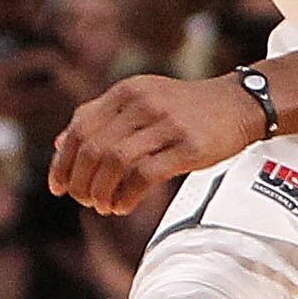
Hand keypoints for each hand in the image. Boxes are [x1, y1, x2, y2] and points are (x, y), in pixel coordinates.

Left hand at [50, 72, 266, 214]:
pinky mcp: (188, 147)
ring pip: (115, 162)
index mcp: (127, 92)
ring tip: (102, 206)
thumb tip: (59, 145)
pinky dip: (126, 195)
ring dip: (101, 191)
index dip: (63, 161)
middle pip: (94, 148)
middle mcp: (143, 104)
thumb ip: (100, 116)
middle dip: (81, 181)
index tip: (58, 186)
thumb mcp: (141, 99)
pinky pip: (145, 175)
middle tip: (83, 201)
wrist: (239, 104)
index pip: (80, 128)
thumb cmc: (186, 107)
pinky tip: (123, 206)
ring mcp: (167, 124)